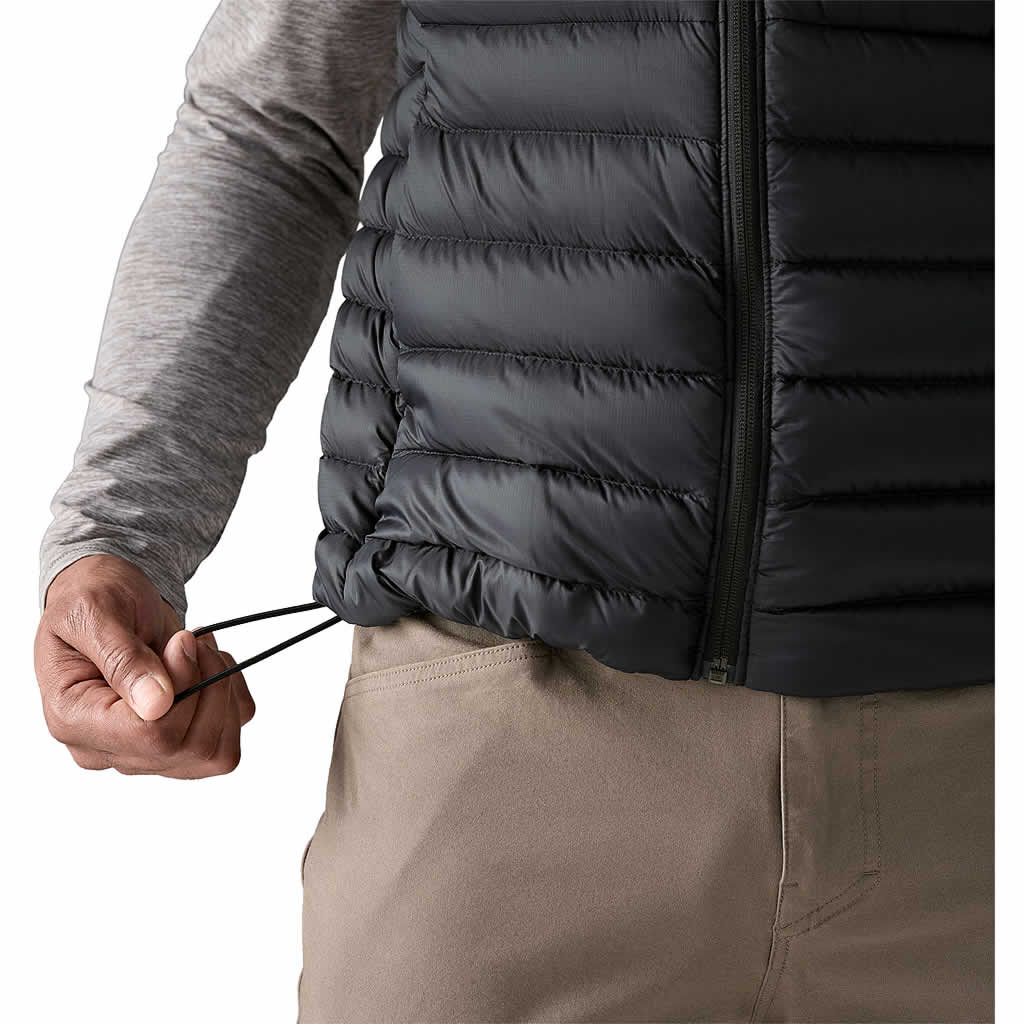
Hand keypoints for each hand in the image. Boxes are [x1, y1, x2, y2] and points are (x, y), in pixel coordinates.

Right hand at [35, 554, 254, 777]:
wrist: (110, 595)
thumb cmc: (94, 598)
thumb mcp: (96, 611)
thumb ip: (124, 659)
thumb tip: (156, 706)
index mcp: (74, 720)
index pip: (151, 736)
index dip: (184, 686)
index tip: (183, 641)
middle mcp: (106, 749)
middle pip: (189, 746)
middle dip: (206, 683)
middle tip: (191, 640)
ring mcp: (143, 753)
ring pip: (216, 753)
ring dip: (222, 693)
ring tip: (200, 652)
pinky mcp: (175, 744)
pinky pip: (229, 740)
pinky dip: (232, 698)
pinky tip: (207, 667)